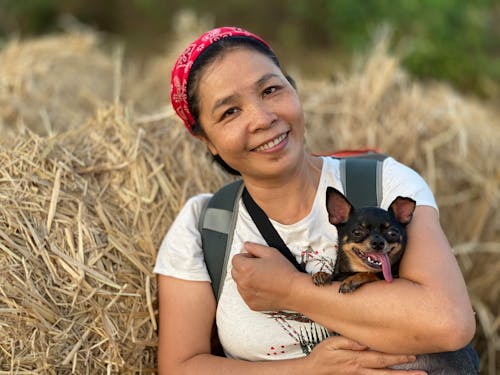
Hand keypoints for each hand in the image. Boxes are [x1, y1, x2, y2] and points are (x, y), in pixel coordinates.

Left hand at [231, 242, 299, 310]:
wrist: (294, 291)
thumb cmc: (285, 273)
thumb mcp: (271, 252)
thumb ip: (255, 247)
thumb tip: (247, 245)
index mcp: (245, 268)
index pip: (235, 259)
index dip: (245, 257)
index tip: (253, 259)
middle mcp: (243, 282)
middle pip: (234, 271)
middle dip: (243, 267)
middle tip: (257, 267)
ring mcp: (246, 294)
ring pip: (239, 283)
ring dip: (246, 279)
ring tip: (261, 278)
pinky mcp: (251, 304)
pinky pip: (245, 295)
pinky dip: (251, 291)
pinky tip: (263, 287)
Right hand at [304, 336, 426, 374]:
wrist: (311, 372)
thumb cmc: (321, 355)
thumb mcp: (331, 342)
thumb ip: (348, 341)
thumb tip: (364, 343)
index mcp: (356, 359)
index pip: (381, 357)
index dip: (397, 357)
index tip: (412, 355)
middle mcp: (360, 370)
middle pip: (386, 371)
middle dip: (405, 371)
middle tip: (423, 372)